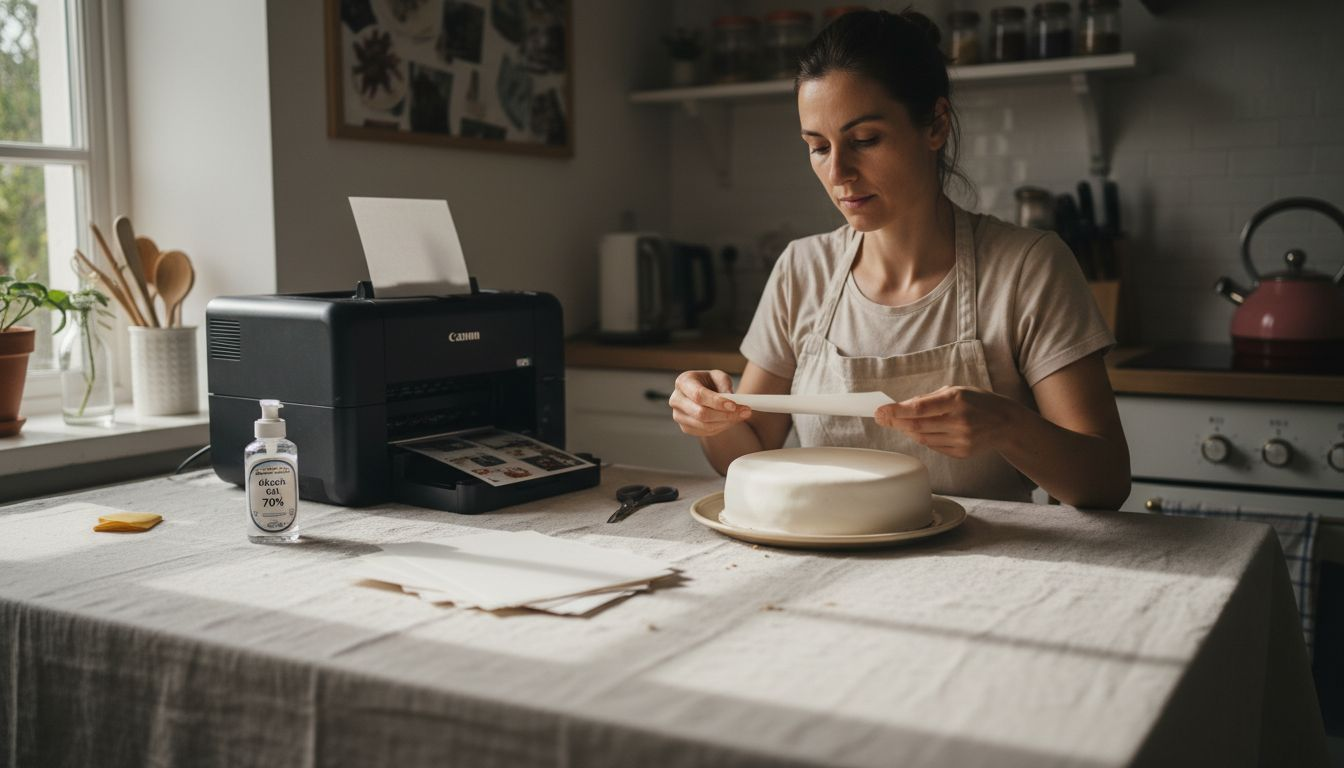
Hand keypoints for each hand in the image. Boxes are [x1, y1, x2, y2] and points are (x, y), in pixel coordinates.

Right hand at [669, 369, 751, 437]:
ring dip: (726, 422)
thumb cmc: (709, 382)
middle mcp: (676, 399)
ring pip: (704, 425)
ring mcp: (679, 416)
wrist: (702, 392)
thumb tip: (730, 399)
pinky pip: (705, 432)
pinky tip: (731, 420)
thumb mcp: (718, 377)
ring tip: (741, 416)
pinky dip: (721, 427)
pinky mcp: (685, 427)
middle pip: (701, 413)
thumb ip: (724, 385)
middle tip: (745, 412)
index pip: (698, 395)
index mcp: (683, 382)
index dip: (716, 402)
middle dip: (725, 415)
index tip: (734, 405)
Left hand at [874, 385, 1019, 458]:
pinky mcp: (961, 453)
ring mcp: (961, 440)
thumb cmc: (978, 402)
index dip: (896, 411)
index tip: (880, 411)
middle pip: (917, 426)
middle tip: (881, 418)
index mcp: (957, 400)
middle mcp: (959, 421)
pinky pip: (934, 446)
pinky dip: (924, 439)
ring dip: (909, 430)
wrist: (1006, 423)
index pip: (919, 408)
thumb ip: (930, 399)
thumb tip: (903, 407)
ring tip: (901, 423)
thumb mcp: (957, 390)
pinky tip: (923, 431)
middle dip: (895, 422)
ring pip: (923, 438)